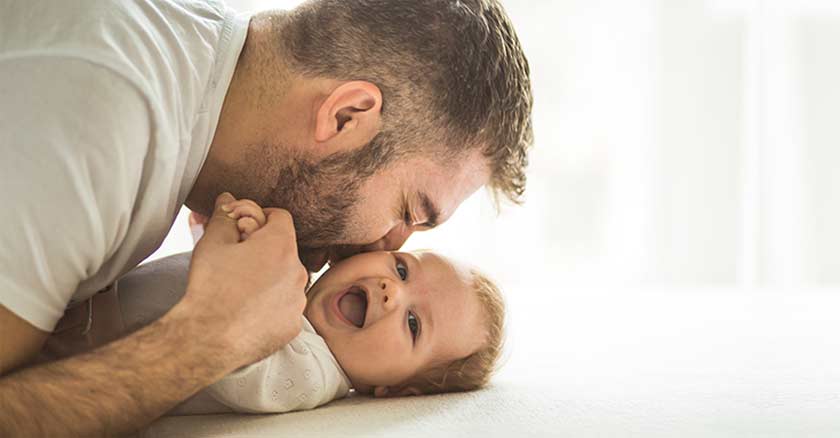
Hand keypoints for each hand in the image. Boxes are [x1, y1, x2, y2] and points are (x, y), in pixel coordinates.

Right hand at [178, 193, 307, 365]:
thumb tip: (227, 199)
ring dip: (269, 277)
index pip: (280, 217)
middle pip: (284, 249)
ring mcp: (298, 301)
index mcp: (281, 246)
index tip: (243, 229)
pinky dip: (271, 304)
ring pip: (286, 279)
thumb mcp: (212, 243)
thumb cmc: (210, 288)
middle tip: (237, 258)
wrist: (207, 339)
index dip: (260, 218)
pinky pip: (285, 307)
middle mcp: (298, 272)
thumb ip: (224, 216)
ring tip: (240, 287)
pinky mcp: (293, 325)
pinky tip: (248, 310)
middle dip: (263, 249)